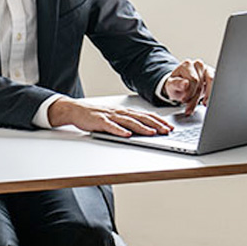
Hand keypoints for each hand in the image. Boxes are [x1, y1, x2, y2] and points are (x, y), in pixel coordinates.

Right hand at [47, 97, 172, 136]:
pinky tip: (127, 135)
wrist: (77, 110)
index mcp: (125, 112)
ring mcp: (110, 117)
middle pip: (141, 118)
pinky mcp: (100, 121)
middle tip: (166, 130)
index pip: (146, 116)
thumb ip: (129, 123)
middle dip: (155, 124)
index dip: (159, 121)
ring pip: (129, 122)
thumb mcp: (116, 119)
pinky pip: (111, 127)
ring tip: (152, 133)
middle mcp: (120, 113)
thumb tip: (145, 130)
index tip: (169, 126)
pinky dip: (119, 131)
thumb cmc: (97, 116)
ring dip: (141, 128)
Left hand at [165, 58, 213, 115]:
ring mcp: (207, 70)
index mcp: (187, 64)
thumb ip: (177, 84)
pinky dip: (211, 96)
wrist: (180, 87)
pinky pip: (216, 86)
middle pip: (200, 85)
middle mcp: (198, 65)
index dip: (189, 92)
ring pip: (211, 85)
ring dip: (204, 97)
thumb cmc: (175, 85)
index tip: (183, 100)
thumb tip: (185, 83)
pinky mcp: (213, 76)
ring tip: (198, 103)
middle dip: (194, 96)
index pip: (193, 80)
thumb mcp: (171, 86)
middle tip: (187, 101)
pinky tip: (206, 101)